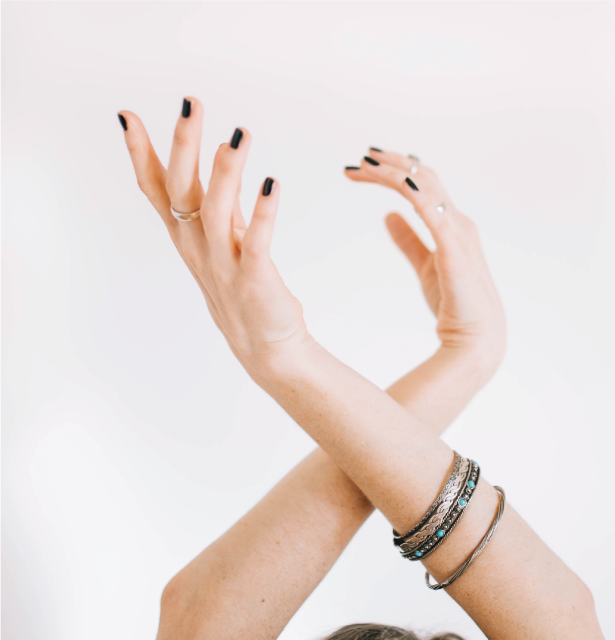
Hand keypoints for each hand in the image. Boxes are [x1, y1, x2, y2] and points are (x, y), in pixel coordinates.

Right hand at [118, 99, 306, 367]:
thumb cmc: (242, 287)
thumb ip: (214, 202)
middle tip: (191, 104)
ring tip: (239, 136)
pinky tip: (272, 185)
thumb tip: (215, 155)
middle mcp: (198, 248)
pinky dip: (263, 214)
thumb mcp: (221, 240)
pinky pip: (255, 243)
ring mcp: (223, 265)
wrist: (265, 345)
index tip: (127, 116)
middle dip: (184, 147)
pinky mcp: (254, 280)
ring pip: (214, 212)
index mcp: (187, 237)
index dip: (141, 155)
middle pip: (182, 192)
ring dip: (225, 172)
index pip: (157, 191)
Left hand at [345, 151, 505, 373]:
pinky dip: (415, 195)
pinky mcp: (454, 249)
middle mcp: (457, 222)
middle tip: (359, 160)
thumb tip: (387, 215)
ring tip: (366, 164)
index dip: (395, 171)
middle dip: (391, 165)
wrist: (477, 338)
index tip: (364, 167)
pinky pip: (433, 213)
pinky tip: (398, 184)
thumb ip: (408, 240)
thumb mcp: (425, 266)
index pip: (422, 185)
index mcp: (451, 224)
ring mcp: (459, 233)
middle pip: (423, 179)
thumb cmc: (455, 304)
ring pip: (426, 188)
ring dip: (395, 173)